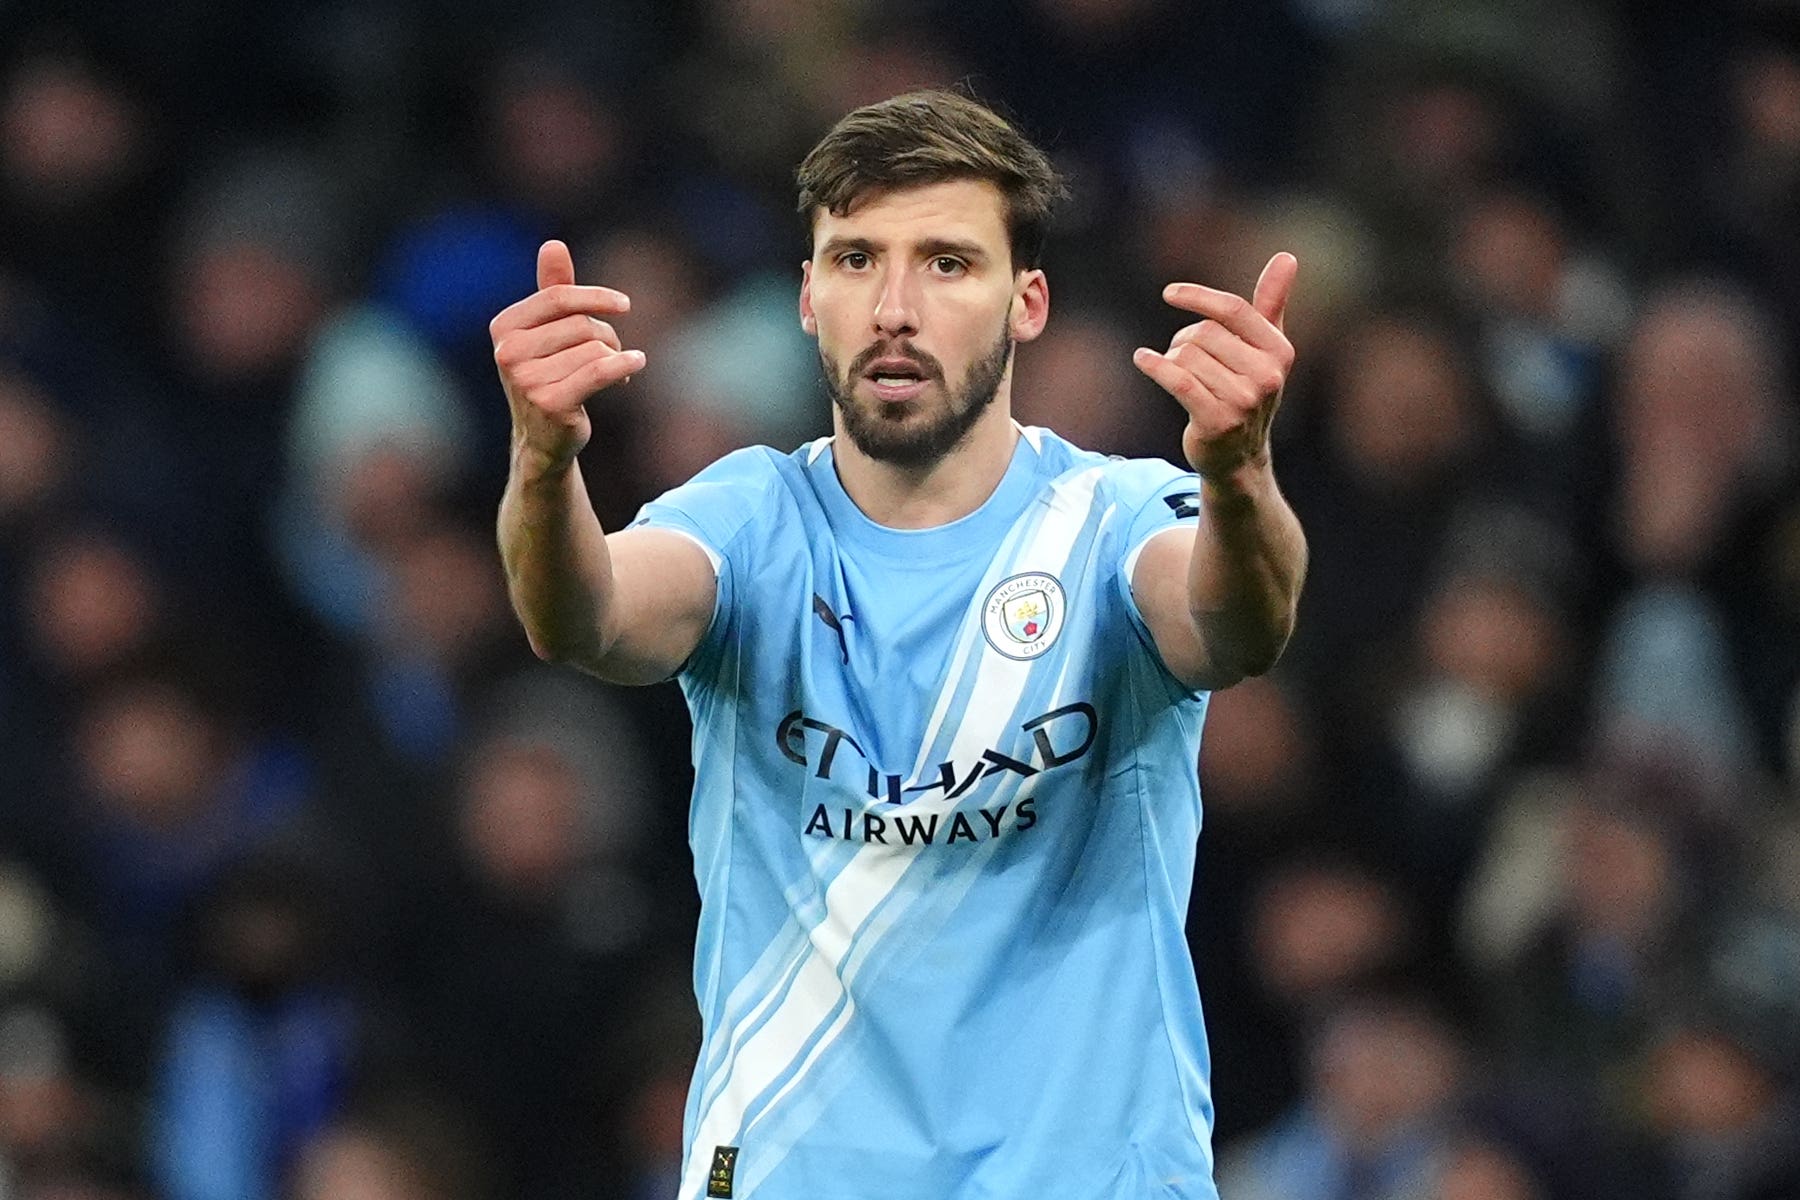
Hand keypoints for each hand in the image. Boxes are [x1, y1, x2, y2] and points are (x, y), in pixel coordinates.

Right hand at [490, 239, 642, 471]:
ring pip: (594, 349)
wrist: (543, 438)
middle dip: (607, 336)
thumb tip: (554, 245)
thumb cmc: (549, 375)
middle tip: (613, 353)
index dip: (595, 297)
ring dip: (614, 357)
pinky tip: (635, 366)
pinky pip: (600, 371)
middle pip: (581, 325)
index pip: (558, 298)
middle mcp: (508, 353)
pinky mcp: (550, 403)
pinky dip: (624, 366)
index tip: (623, 306)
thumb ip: (553, 289)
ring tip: (614, 372)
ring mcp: (526, 380)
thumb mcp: (547, 331)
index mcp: (503, 328)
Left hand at [1132, 252, 1296, 481]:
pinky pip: (1177, 379)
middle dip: (1184, 341)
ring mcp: (1243, 400)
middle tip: (1184, 359)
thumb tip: (1287, 256)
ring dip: (1172, 361)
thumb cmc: (1247, 392)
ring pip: (1186, 355)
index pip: (1234, 309)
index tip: (1169, 294)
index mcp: (1280, 351)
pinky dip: (1154, 365)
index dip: (1198, 297)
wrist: (1237, 457)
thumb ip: (1272, 303)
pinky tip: (1143, 359)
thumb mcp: (1264, 348)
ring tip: (1180, 377)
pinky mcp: (1216, 420)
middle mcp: (1267, 375)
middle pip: (1204, 333)